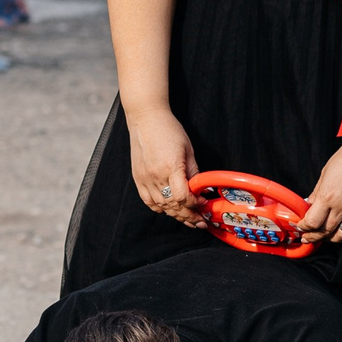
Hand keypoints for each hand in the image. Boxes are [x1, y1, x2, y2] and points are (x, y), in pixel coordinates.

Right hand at [128, 107, 203, 228]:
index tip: (203, 202)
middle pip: (173, 206)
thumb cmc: (169, 130)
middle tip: (201, 222)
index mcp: (170, 167)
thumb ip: (194, 172)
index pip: (183, 197)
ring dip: (176, 215)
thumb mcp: (188, 150)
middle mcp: (155, 176)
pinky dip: (160, 209)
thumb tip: (200, 190)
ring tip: (188, 220)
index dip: (195, 204)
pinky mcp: (138, 179)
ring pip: (161, 207)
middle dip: (189, 216)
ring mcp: (144, 179)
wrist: (146, 119)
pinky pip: (149, 202)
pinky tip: (170, 210)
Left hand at [299, 135, 341, 243]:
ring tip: (327, 236)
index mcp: (328, 196)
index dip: (304, 227)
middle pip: (325, 232)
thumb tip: (308, 205)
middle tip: (309, 236)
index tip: (301, 226)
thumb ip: (317, 192)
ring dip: (332, 239)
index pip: (312, 222)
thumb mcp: (325, 173)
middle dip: (314, 236)